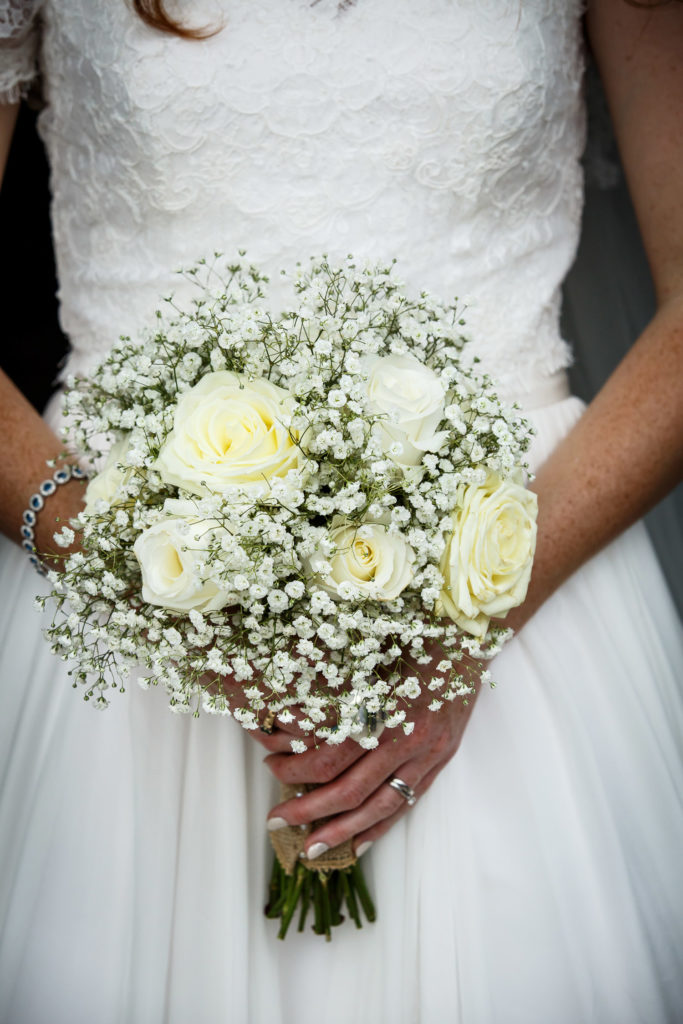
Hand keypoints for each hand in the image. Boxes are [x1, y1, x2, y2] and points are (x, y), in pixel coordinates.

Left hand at [263, 653, 482, 856]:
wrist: (466, 637)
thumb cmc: (411, 635)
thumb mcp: (367, 649)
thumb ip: (333, 680)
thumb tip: (283, 704)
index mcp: (382, 709)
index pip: (331, 757)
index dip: (296, 769)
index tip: (270, 767)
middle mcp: (406, 738)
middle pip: (351, 789)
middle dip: (310, 810)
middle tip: (276, 821)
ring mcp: (427, 753)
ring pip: (379, 805)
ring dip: (343, 831)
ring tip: (312, 848)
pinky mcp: (440, 759)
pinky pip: (408, 802)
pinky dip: (382, 826)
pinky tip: (359, 845)